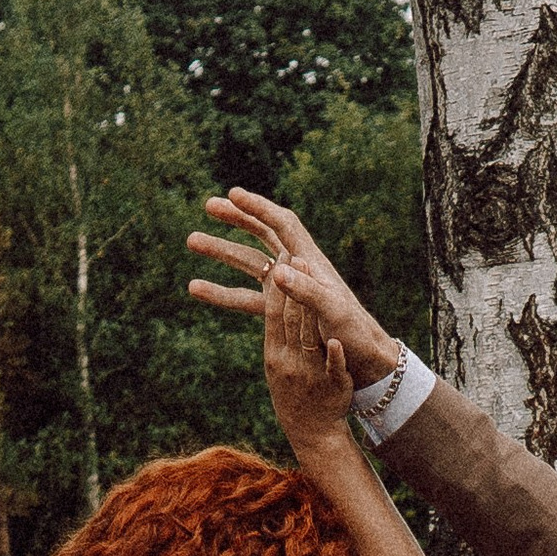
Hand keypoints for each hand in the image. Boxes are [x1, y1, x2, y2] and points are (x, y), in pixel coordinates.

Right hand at [187, 188, 396, 386]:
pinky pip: (246, 296)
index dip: (258, 208)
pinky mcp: (281, 310)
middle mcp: (298, 269)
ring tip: (191, 240)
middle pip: (263, 234)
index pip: (282, 225)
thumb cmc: (354, 334)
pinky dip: (221, 290)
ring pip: (249, 262)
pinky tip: (195, 288)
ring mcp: (288, 289)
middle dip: (236, 218)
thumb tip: (278, 271)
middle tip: (208, 206)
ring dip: (221, 251)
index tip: (233, 195)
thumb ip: (307, 291)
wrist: (365, 361)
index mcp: (312, 262)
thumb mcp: (333, 311)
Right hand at [259, 264, 361, 480]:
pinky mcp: (333, 387)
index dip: (279, 285)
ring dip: (311, 314)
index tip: (283, 255)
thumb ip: (278, 331)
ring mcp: (311, 375)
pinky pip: (333, 370)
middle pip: (291, 321)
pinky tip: (336, 343)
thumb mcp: (278, 363)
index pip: (274, 313)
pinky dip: (334, 356)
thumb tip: (273, 300)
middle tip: (297, 257)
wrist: (311, 432)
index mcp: (274, 353)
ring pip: (309, 341)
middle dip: (294, 289)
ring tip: (315, 287)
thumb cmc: (293, 393)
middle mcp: (289, 362)